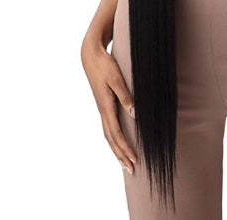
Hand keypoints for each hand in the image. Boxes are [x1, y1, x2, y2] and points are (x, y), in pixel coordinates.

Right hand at [81, 40, 138, 173]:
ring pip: (108, 135)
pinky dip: (114, 139)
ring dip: (117, 149)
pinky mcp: (103, 105)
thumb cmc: (105, 66)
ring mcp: (102, 109)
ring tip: (125, 162)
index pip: (116, 134)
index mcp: (106, 107)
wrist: (91, 56)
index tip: (134, 160)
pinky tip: (118, 141)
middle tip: (132, 169)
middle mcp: (103, 111)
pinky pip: (108, 127)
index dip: (125, 148)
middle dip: (121, 155)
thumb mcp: (117, 79)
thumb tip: (135, 114)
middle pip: (111, 140)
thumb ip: (126, 96)